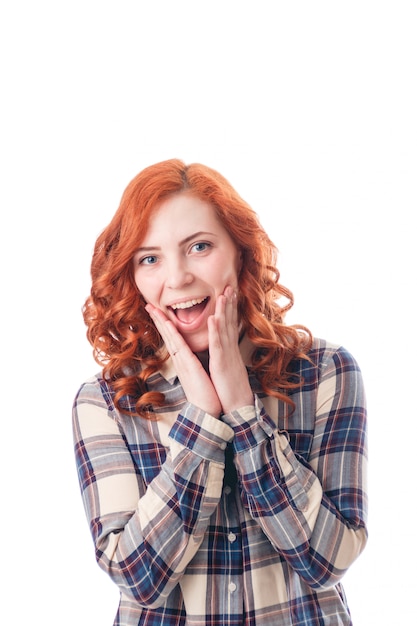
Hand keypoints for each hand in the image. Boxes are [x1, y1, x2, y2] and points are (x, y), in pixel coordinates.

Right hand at [145, 304, 221, 417]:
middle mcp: (180, 359)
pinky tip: (170, 322)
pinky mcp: (189, 365)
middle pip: (166, 334)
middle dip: (157, 318)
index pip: (172, 337)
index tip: (157, 310)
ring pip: (170, 337)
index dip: (164, 323)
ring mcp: (182, 362)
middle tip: (148, 304)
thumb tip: (191, 355)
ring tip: (153, 308)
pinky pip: (181, 346)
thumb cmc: (205, 392)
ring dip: (162, 321)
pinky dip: (175, 333)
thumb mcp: (198, 372)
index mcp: (183, 359)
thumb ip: (193, 362)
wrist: (206, 410)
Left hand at [208, 286, 253, 413]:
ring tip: (223, 294)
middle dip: (230, 303)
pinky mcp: (221, 364)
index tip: (229, 294)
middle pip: (230, 322)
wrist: (238, 407)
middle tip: (230, 286)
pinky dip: (216, 330)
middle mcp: (230, 349)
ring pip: (225, 329)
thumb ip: (225, 355)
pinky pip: (218, 345)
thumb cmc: (231, 390)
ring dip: (224, 310)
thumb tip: (223, 348)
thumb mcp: (228, 368)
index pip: (230, 325)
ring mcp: (226, 356)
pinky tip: (213, 318)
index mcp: (229, 350)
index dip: (230, 308)